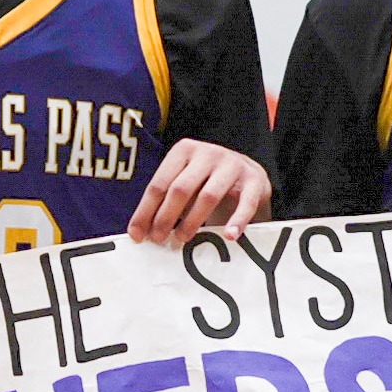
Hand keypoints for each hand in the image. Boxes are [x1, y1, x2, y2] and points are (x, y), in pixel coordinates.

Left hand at [127, 141, 273, 245]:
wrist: (247, 172)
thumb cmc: (207, 182)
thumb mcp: (185, 183)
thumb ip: (165, 201)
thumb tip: (140, 232)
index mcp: (184, 150)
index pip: (159, 183)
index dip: (146, 211)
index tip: (137, 235)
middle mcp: (207, 153)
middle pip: (181, 189)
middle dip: (165, 217)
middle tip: (159, 240)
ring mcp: (232, 165)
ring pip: (208, 196)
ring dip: (192, 221)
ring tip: (182, 239)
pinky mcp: (254, 180)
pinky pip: (245, 203)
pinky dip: (237, 221)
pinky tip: (229, 236)